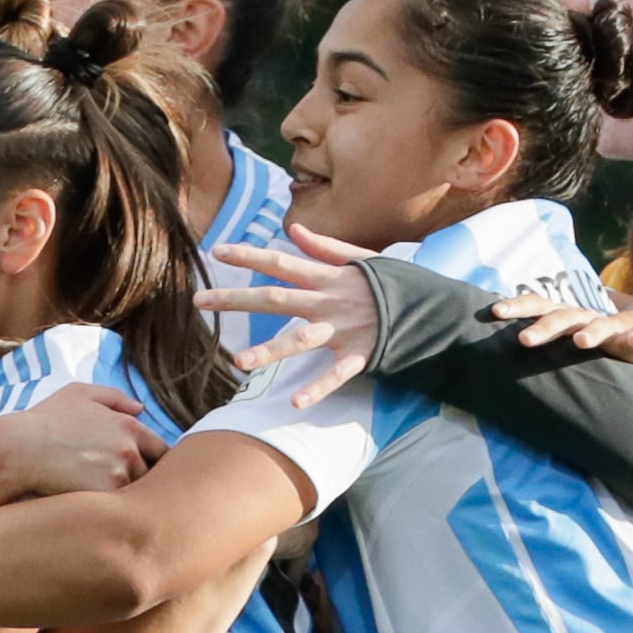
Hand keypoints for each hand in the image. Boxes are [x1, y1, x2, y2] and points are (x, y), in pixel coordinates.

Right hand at [1, 384, 170, 495]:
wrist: (19, 448)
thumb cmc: (46, 419)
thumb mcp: (79, 394)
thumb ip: (115, 398)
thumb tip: (141, 409)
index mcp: (130, 426)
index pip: (163, 451)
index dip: (154, 462)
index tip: (142, 469)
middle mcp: (130, 450)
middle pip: (153, 475)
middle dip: (141, 480)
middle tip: (126, 487)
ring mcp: (118, 475)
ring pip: (137, 493)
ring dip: (129, 496)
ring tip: (114, 500)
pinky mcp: (103, 496)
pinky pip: (120, 508)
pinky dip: (114, 509)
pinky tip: (101, 508)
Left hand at [197, 224, 382, 407]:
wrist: (433, 309)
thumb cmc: (393, 285)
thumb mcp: (362, 259)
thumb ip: (326, 247)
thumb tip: (295, 230)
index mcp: (328, 278)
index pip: (281, 263)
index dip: (249, 256)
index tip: (217, 251)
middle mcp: (329, 302)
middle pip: (276, 299)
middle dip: (237, 300)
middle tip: (199, 302)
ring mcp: (343, 330)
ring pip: (300, 341)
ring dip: (270, 352)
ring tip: (238, 362)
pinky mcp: (359, 355)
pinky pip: (335, 375)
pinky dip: (317, 389)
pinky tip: (295, 402)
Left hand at [506, 292, 632, 385]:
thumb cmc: (595, 337)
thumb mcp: (566, 335)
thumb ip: (538, 336)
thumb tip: (494, 345)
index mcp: (566, 316)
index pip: (539, 305)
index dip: (518, 306)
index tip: (494, 311)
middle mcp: (586, 318)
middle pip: (563, 318)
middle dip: (544, 327)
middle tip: (523, 339)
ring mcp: (613, 327)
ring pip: (601, 327)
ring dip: (592, 333)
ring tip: (581, 341)